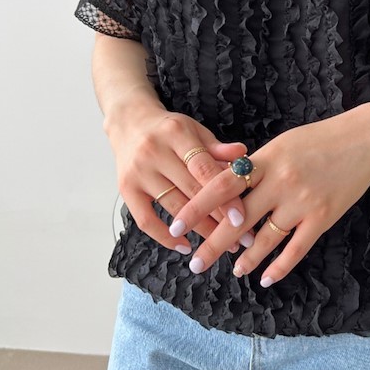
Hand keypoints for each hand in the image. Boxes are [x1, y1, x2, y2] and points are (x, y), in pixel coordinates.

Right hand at [108, 107, 257, 254]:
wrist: (130, 123)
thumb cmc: (169, 130)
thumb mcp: (195, 130)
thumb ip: (217, 147)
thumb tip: (243, 155)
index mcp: (176, 133)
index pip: (204, 168)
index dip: (224, 194)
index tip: (242, 216)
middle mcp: (154, 152)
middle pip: (191, 191)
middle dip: (218, 218)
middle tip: (240, 237)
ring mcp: (138, 172)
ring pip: (173, 208)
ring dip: (199, 230)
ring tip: (219, 244)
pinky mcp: (126, 189)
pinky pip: (145, 220)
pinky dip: (164, 237)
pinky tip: (184, 245)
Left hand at [168, 106, 369, 285]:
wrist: (365, 138)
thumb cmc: (319, 139)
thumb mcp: (281, 144)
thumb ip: (255, 166)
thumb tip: (225, 188)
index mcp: (265, 160)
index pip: (221, 185)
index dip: (196, 207)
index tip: (175, 225)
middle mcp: (280, 182)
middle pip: (238, 219)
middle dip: (213, 244)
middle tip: (195, 264)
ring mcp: (302, 202)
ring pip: (265, 239)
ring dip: (246, 260)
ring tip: (233, 271)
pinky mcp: (323, 217)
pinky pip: (296, 249)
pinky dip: (279, 267)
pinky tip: (265, 278)